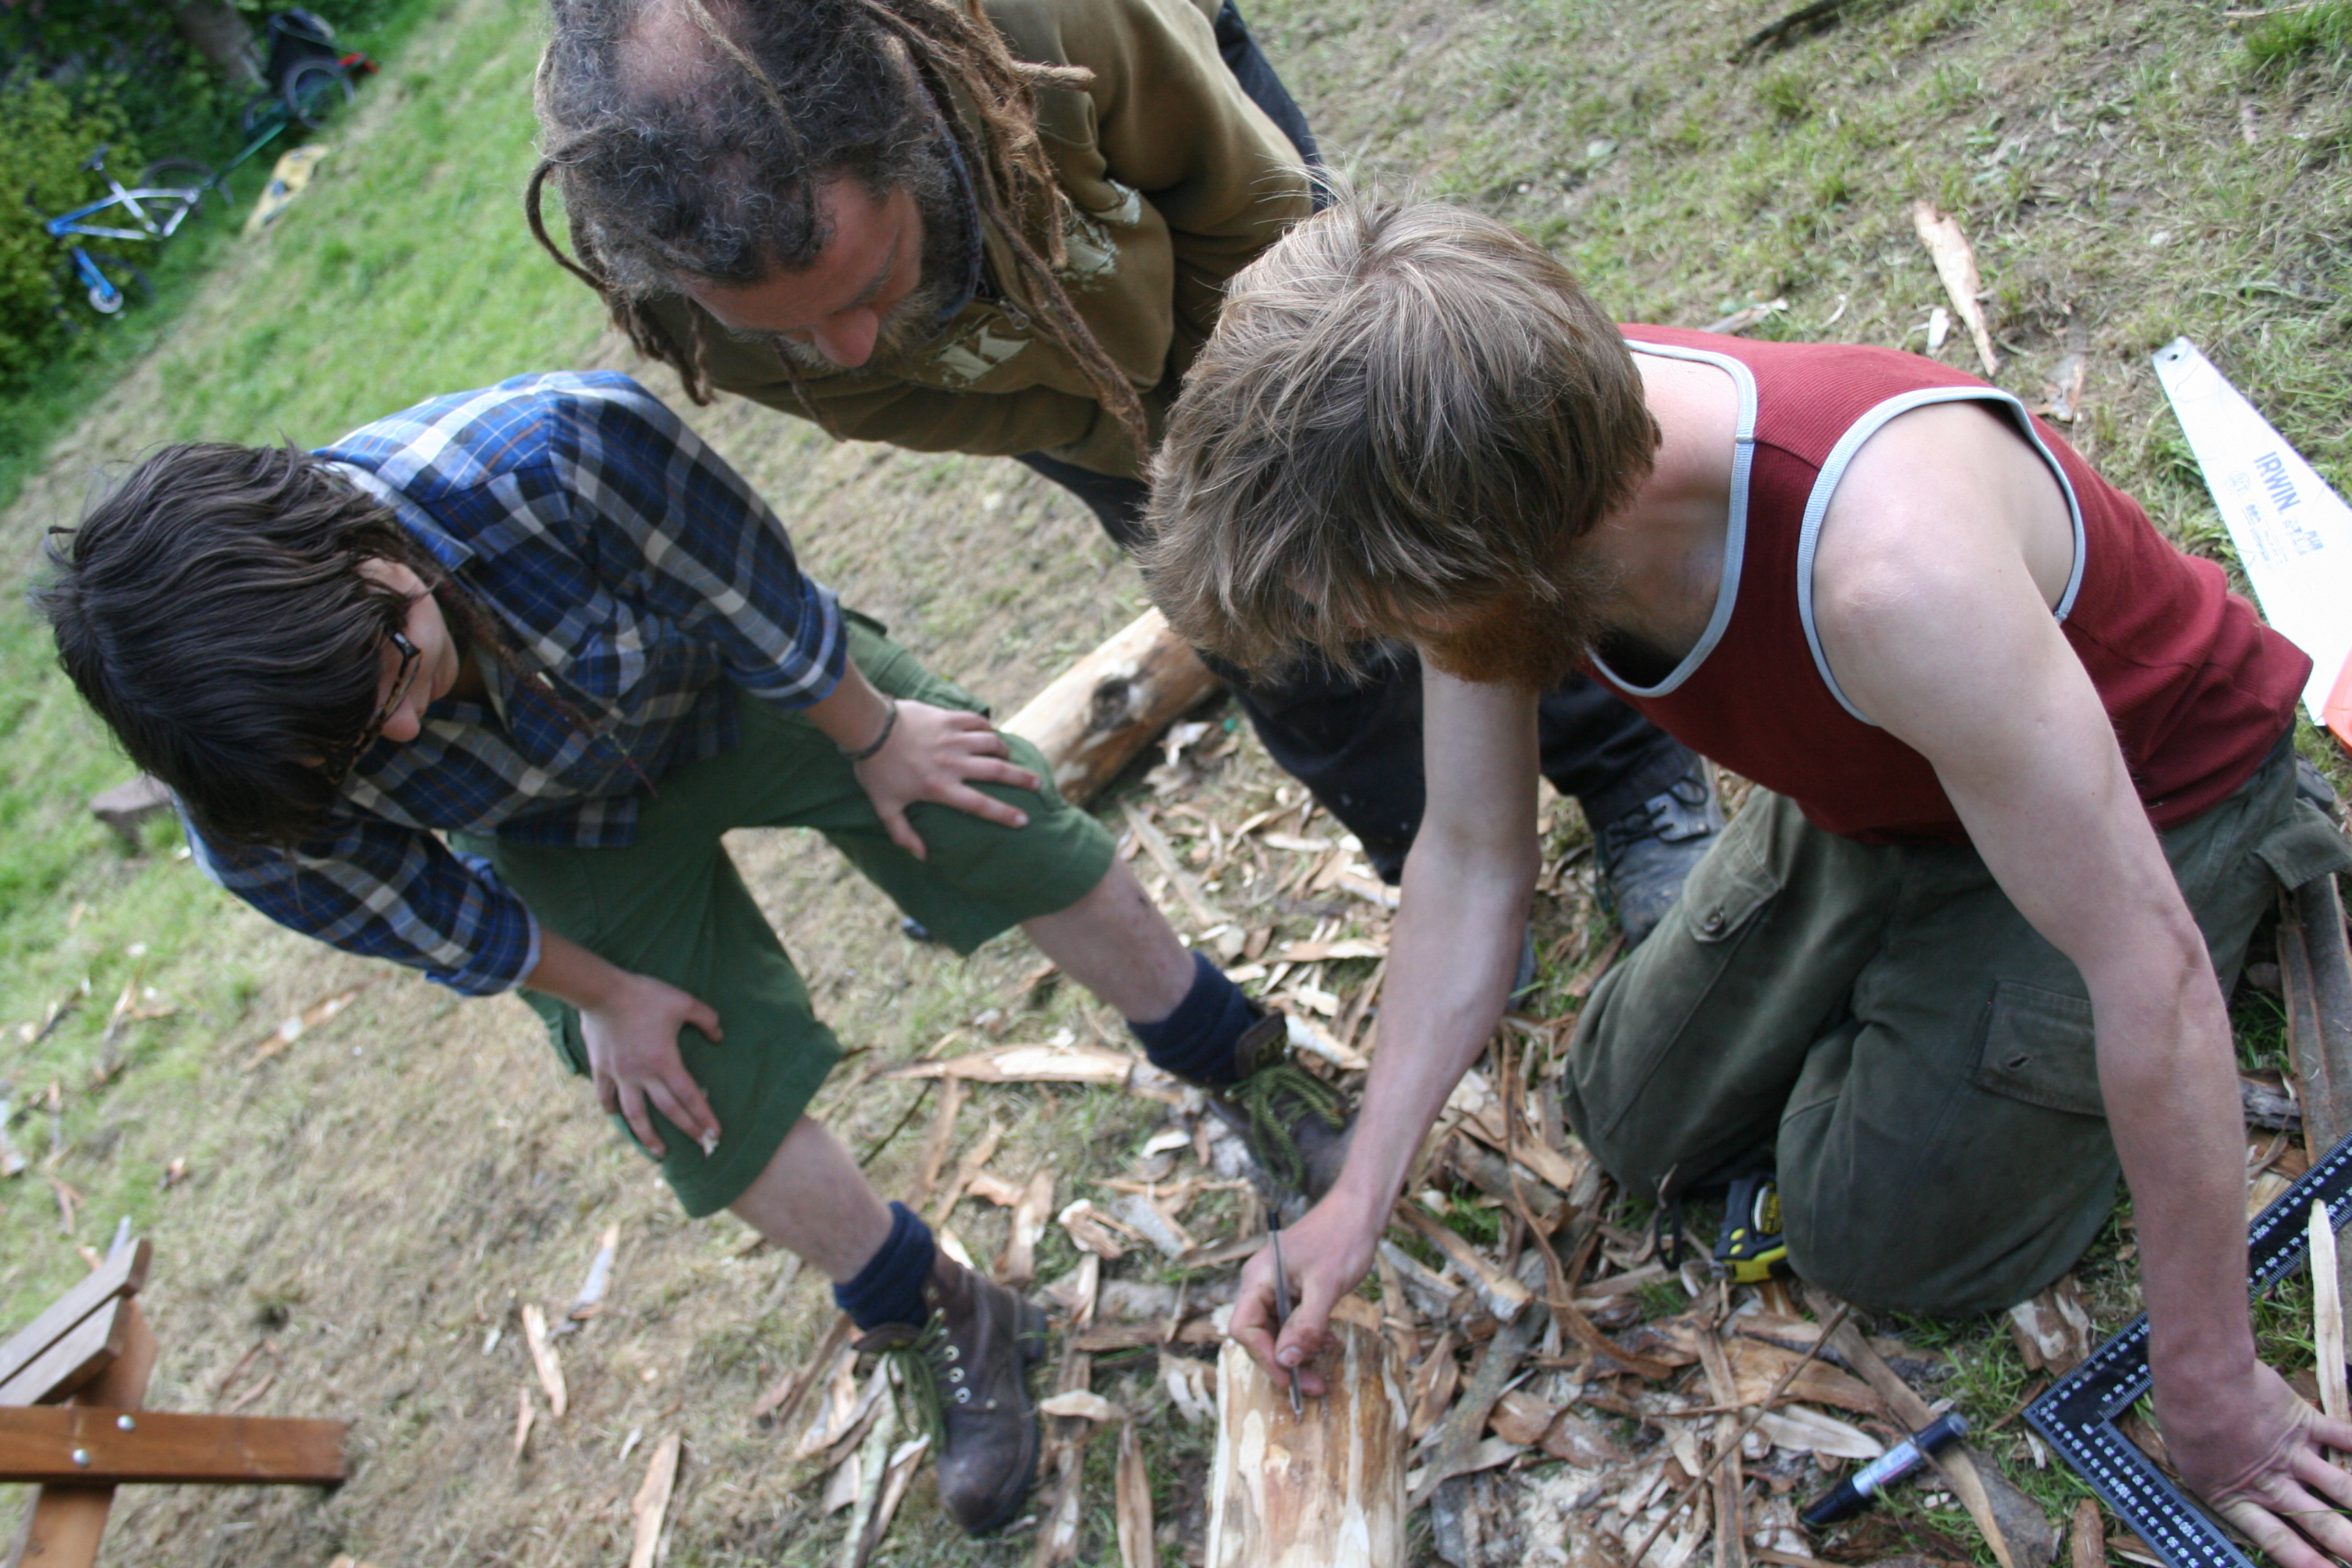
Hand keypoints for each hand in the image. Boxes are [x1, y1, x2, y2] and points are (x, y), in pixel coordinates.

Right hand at [577, 969, 723, 1158]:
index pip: (690, 1096)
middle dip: (687, 1130)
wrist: (603, 992)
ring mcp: (620, 1075)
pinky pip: (605, 1096)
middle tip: (701, 1146)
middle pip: (668, 1110)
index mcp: (665, 1061)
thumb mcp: (684, 1002)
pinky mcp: (601, 1069)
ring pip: (635, 1114)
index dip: (704, 1116)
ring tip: (659, 1151)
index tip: (716, 1133)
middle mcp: (643, 1074)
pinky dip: (611, 1108)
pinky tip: (616, 1116)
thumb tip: (719, 1035)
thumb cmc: (645, 995)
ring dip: (648, 1135)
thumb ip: (706, 1019)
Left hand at [854, 699, 1039, 860]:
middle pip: (997, 771)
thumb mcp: (885, 807)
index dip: (1005, 814)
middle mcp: (954, 764)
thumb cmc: (875, 769)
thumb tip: (922, 857)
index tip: (1024, 820)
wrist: (869, 728)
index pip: (981, 805)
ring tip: (1010, 755)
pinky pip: (977, 721)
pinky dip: (987, 726)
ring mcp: (953, 739)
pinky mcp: (948, 718)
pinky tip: (989, 731)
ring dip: (1005, 749)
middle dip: (1021, 778)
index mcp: (941, 788)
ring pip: (991, 743)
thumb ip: (903, 834)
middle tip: (1038, 784)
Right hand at [1228, 1194, 1381, 1397]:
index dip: (1265, 1357)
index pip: (1244, 1328)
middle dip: (1284, 1361)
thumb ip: (1305, 1325)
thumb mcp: (1326, 1286)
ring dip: (1297, 1350)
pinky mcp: (1293, 1287)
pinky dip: (1306, 1335)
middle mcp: (1261, 1283)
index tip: (1291, 1378)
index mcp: (1258, 1278)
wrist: (1359, 1210)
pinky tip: (1328, 1340)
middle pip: (1258, 1334)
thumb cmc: (1342, 1239)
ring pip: (1276, 1331)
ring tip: (1325, 1359)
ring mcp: (1276, 1284)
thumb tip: (1287, 1361)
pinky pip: (1290, 1320)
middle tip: (1313, 1385)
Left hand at [2159, 1359, 2351, 1566]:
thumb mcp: (2193, 1463)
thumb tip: (2245, 1496)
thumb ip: (2225, 1484)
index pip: (2279, 1540)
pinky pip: (2343, 1437)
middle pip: (2320, 1523)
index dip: (2307, 1562)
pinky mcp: (2304, 1422)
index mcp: (2238, 1497)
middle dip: (2348, 1545)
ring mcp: (2292, 1453)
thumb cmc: (2183, 1417)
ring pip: (2342, 1487)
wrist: (2199, 1377)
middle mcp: (2272, 1482)